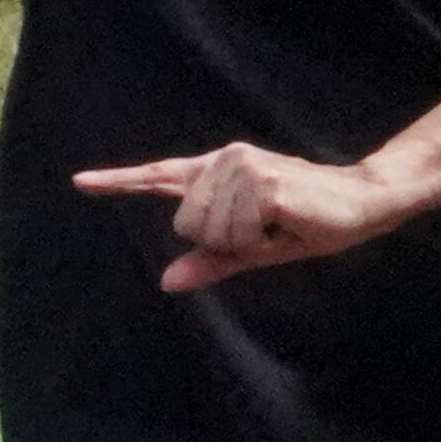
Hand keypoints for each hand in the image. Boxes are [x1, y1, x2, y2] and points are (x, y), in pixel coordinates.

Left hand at [72, 143, 415, 291]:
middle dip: (222, 239)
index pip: (160, 175)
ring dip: (246, 240)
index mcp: (219, 171)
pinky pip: (237, 235)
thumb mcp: (254, 248)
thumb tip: (166, 281)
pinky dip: (261, 241)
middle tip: (266, 228)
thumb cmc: (307, 223)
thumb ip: (209, 261)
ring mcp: (243, 167)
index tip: (80, 183)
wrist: (361, 203)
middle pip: (186, 222)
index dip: (118, 182)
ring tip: (279, 223)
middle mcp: (226, 160)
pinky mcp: (261, 184)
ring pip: (209, 231)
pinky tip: (285, 222)